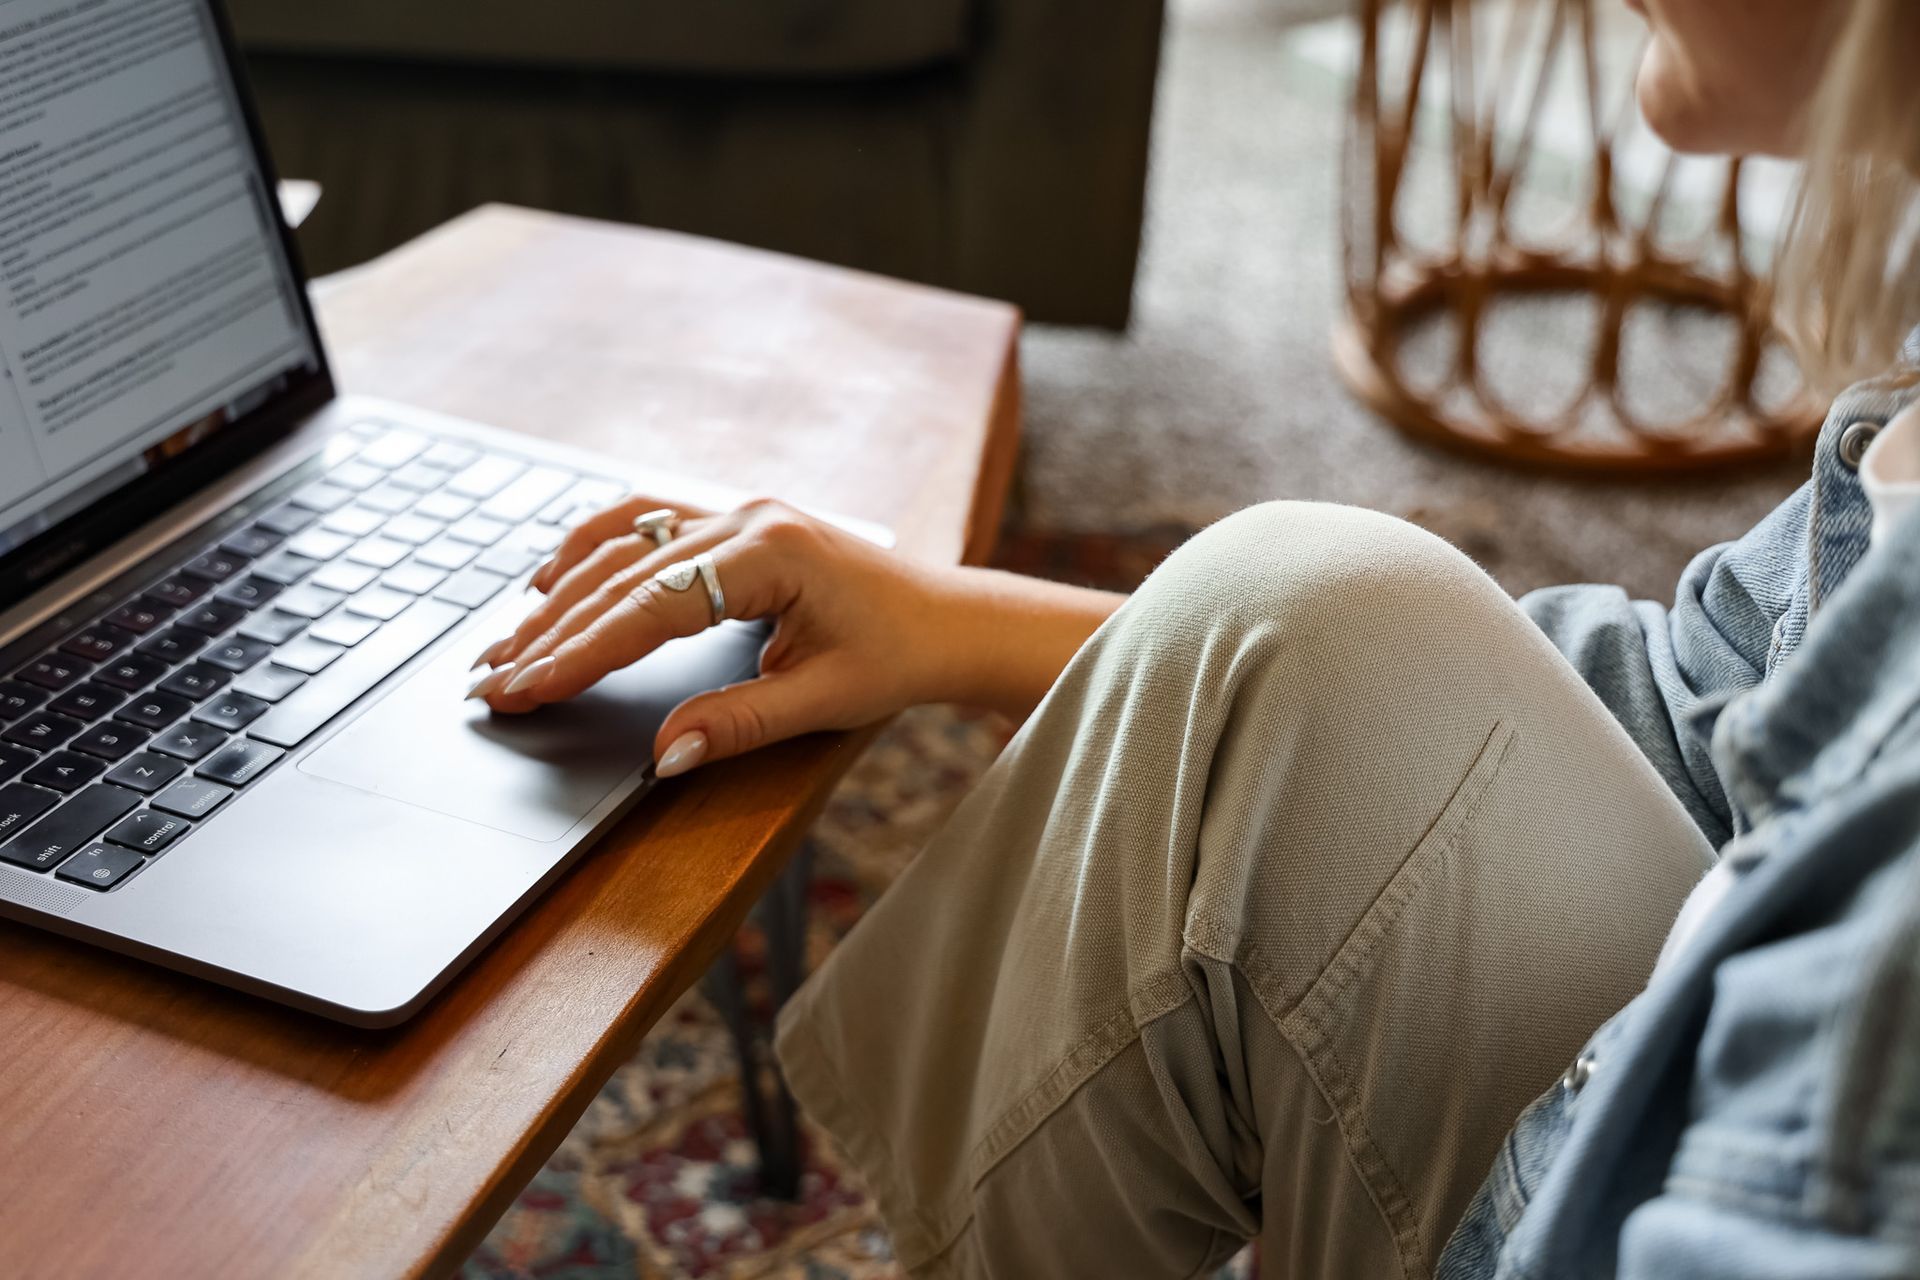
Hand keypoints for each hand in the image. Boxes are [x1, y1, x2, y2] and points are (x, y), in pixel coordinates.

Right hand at [467, 496, 970, 775]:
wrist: (950, 621)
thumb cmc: (900, 655)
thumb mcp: (825, 701)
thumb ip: (740, 724)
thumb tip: (664, 755)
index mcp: (770, 555)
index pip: (650, 606)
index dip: (581, 651)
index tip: (527, 686)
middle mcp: (747, 520)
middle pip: (622, 574)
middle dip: (551, 631)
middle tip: (491, 680)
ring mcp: (739, 514)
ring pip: (624, 542)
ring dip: (560, 591)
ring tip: (507, 642)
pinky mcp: (736, 525)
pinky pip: (647, 524)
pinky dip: (594, 551)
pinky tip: (552, 579)